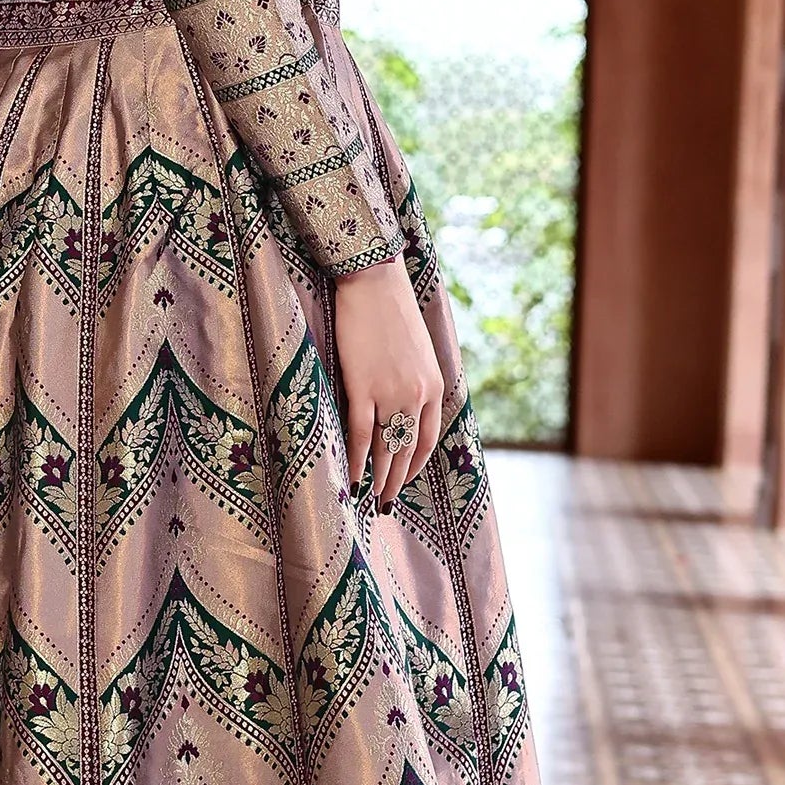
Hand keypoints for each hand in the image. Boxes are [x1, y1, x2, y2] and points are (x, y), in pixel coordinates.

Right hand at [332, 256, 444, 511]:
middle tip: (386, 502)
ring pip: (386, 447)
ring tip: (370, 497)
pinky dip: (357, 460)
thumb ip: (413, 380)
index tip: (405, 478)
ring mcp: (391, 392)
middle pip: (407, 448)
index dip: (416, 463)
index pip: (428, 437)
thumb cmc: (390, 310)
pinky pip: (361, 434)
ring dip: (378, 477)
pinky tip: (352, 478)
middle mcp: (417, 394)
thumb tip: (401, 403)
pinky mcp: (362, 387)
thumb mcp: (415, 350)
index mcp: (433, 385)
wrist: (374, 281)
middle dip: (397, 479)